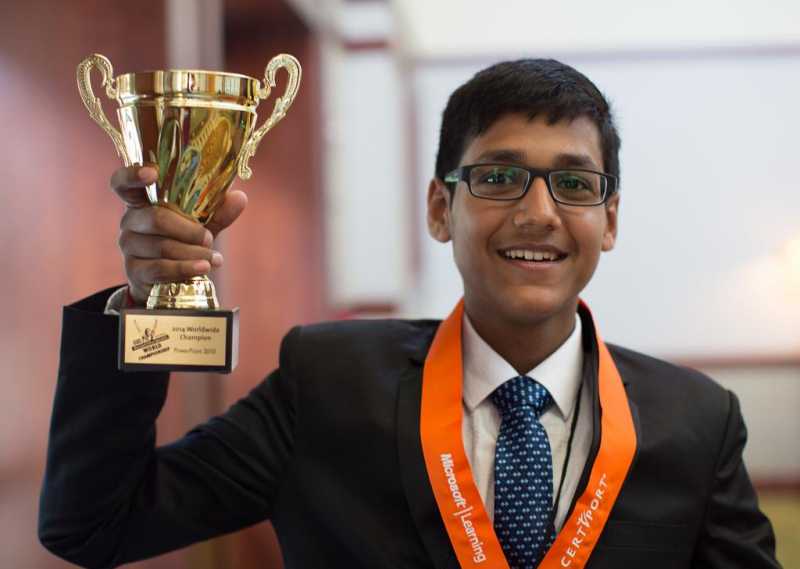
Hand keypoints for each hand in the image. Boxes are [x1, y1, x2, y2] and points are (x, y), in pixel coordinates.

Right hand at [111, 165, 247, 304]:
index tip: (153, 173)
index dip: (133, 175)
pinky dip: (186, 268)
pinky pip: (161, 268)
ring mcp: (129, 246)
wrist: (169, 282)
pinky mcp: (134, 271)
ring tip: (214, 259)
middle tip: (209, 238)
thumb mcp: (201, 225)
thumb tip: (240, 197)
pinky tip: (204, 268)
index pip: (123, 183)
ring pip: (162, 246)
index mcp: (142, 202)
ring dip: (193, 252)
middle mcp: (130, 221)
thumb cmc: (183, 243)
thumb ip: (217, 212)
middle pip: (156, 218)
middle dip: (189, 230)